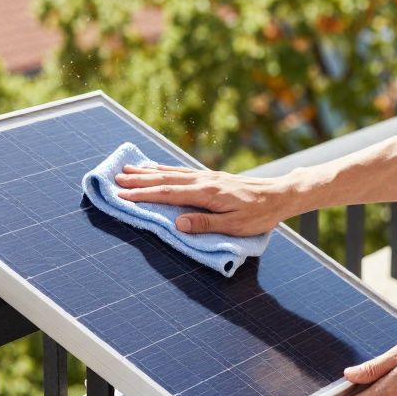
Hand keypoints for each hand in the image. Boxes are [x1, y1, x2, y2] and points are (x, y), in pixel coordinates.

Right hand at [114, 164, 297, 236]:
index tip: (123, 196)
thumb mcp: (235, 225)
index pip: (168, 193)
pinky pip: (182, 171)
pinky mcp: (212, 177)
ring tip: (129, 170)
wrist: (280, 195)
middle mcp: (204, 180)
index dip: (144, 195)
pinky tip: (157, 169)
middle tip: (116, 179)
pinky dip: (165, 169)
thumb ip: (206, 224)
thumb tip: (178, 224)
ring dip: (149, 172)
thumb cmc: (260, 215)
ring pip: (172, 172)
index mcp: (207, 193)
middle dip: (139, 180)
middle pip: (165, 179)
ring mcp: (207, 176)